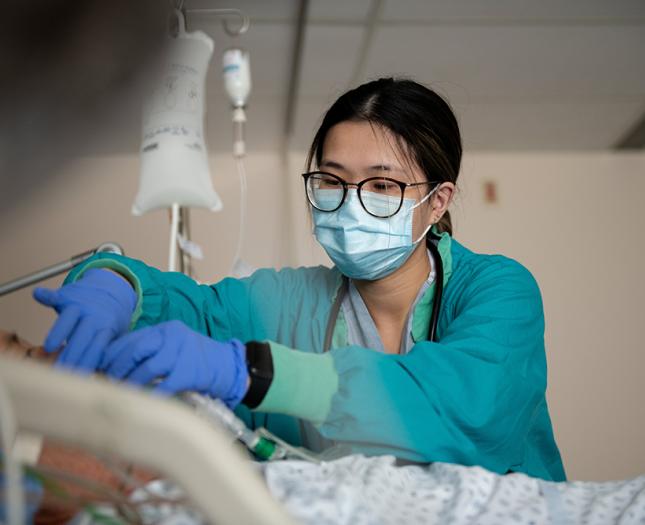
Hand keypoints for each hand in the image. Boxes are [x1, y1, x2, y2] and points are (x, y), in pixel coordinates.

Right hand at [33, 268, 135, 371]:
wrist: (113, 289)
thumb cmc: (110, 319)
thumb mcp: (116, 333)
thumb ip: (107, 350)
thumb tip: (101, 375)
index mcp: (107, 328)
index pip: (96, 348)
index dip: (88, 363)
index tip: (80, 377)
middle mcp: (94, 317)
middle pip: (81, 338)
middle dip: (72, 356)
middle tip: (62, 372)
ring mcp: (81, 305)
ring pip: (69, 318)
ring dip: (59, 331)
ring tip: (50, 347)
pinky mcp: (69, 295)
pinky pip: (57, 295)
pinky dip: (48, 295)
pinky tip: (38, 294)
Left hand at [99, 320, 248, 408]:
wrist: (227, 366)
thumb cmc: (196, 358)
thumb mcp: (174, 345)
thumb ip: (151, 350)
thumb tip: (117, 364)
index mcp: (165, 329)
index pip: (131, 339)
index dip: (112, 354)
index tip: (100, 367)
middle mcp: (172, 338)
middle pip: (134, 350)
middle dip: (116, 367)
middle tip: (107, 381)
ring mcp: (181, 355)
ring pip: (145, 369)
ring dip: (130, 383)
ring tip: (123, 392)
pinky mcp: (188, 373)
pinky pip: (163, 386)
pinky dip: (150, 395)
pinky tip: (143, 402)